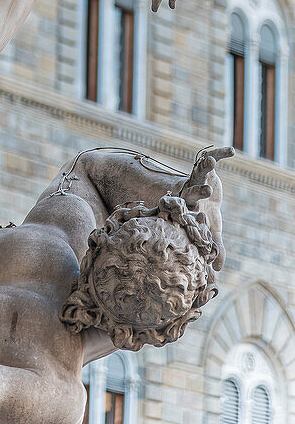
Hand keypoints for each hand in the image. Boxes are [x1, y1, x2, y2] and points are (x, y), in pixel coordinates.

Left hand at [176, 147, 233, 269]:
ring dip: (204, 166)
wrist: (202, 195)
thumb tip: (218, 271)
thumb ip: (215, 248)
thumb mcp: (211, 230)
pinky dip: (221, 153)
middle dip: (197, 189)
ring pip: (198, 170)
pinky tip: (232, 152)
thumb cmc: (205, 215)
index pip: (190, 211)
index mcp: (190, 208)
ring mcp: (197, 177)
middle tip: (206, 190)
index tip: (203, 216)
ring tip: (210, 161)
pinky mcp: (206, 167)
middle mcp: (191, 191)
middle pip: (191, 189)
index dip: (195, 212)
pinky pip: (213, 157)